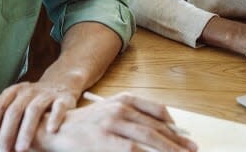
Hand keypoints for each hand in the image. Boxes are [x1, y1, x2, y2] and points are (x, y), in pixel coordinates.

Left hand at [0, 81, 79, 151]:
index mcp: (13, 92)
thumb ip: (3, 117)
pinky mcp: (63, 99)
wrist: (60, 84)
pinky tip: (50, 131)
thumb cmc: (32, 102)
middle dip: (7, 133)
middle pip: (14, 111)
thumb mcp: (16, 103)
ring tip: (21, 149)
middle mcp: (28, 91)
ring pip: (34, 111)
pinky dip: (55, 118)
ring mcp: (46, 94)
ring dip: (27, 131)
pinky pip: (59, 108)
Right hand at [38, 93, 197, 151]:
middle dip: (177, 142)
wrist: (54, 129)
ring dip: (169, 150)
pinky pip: (134, 151)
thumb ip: (132, 117)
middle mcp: (120, 109)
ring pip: (149, 140)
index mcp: (123, 99)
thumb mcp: (109, 112)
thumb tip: (163, 129)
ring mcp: (113, 124)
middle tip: (192, 151)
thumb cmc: (84, 125)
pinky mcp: (105, 141)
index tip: (185, 138)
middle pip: (157, 127)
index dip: (174, 126)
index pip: (157, 111)